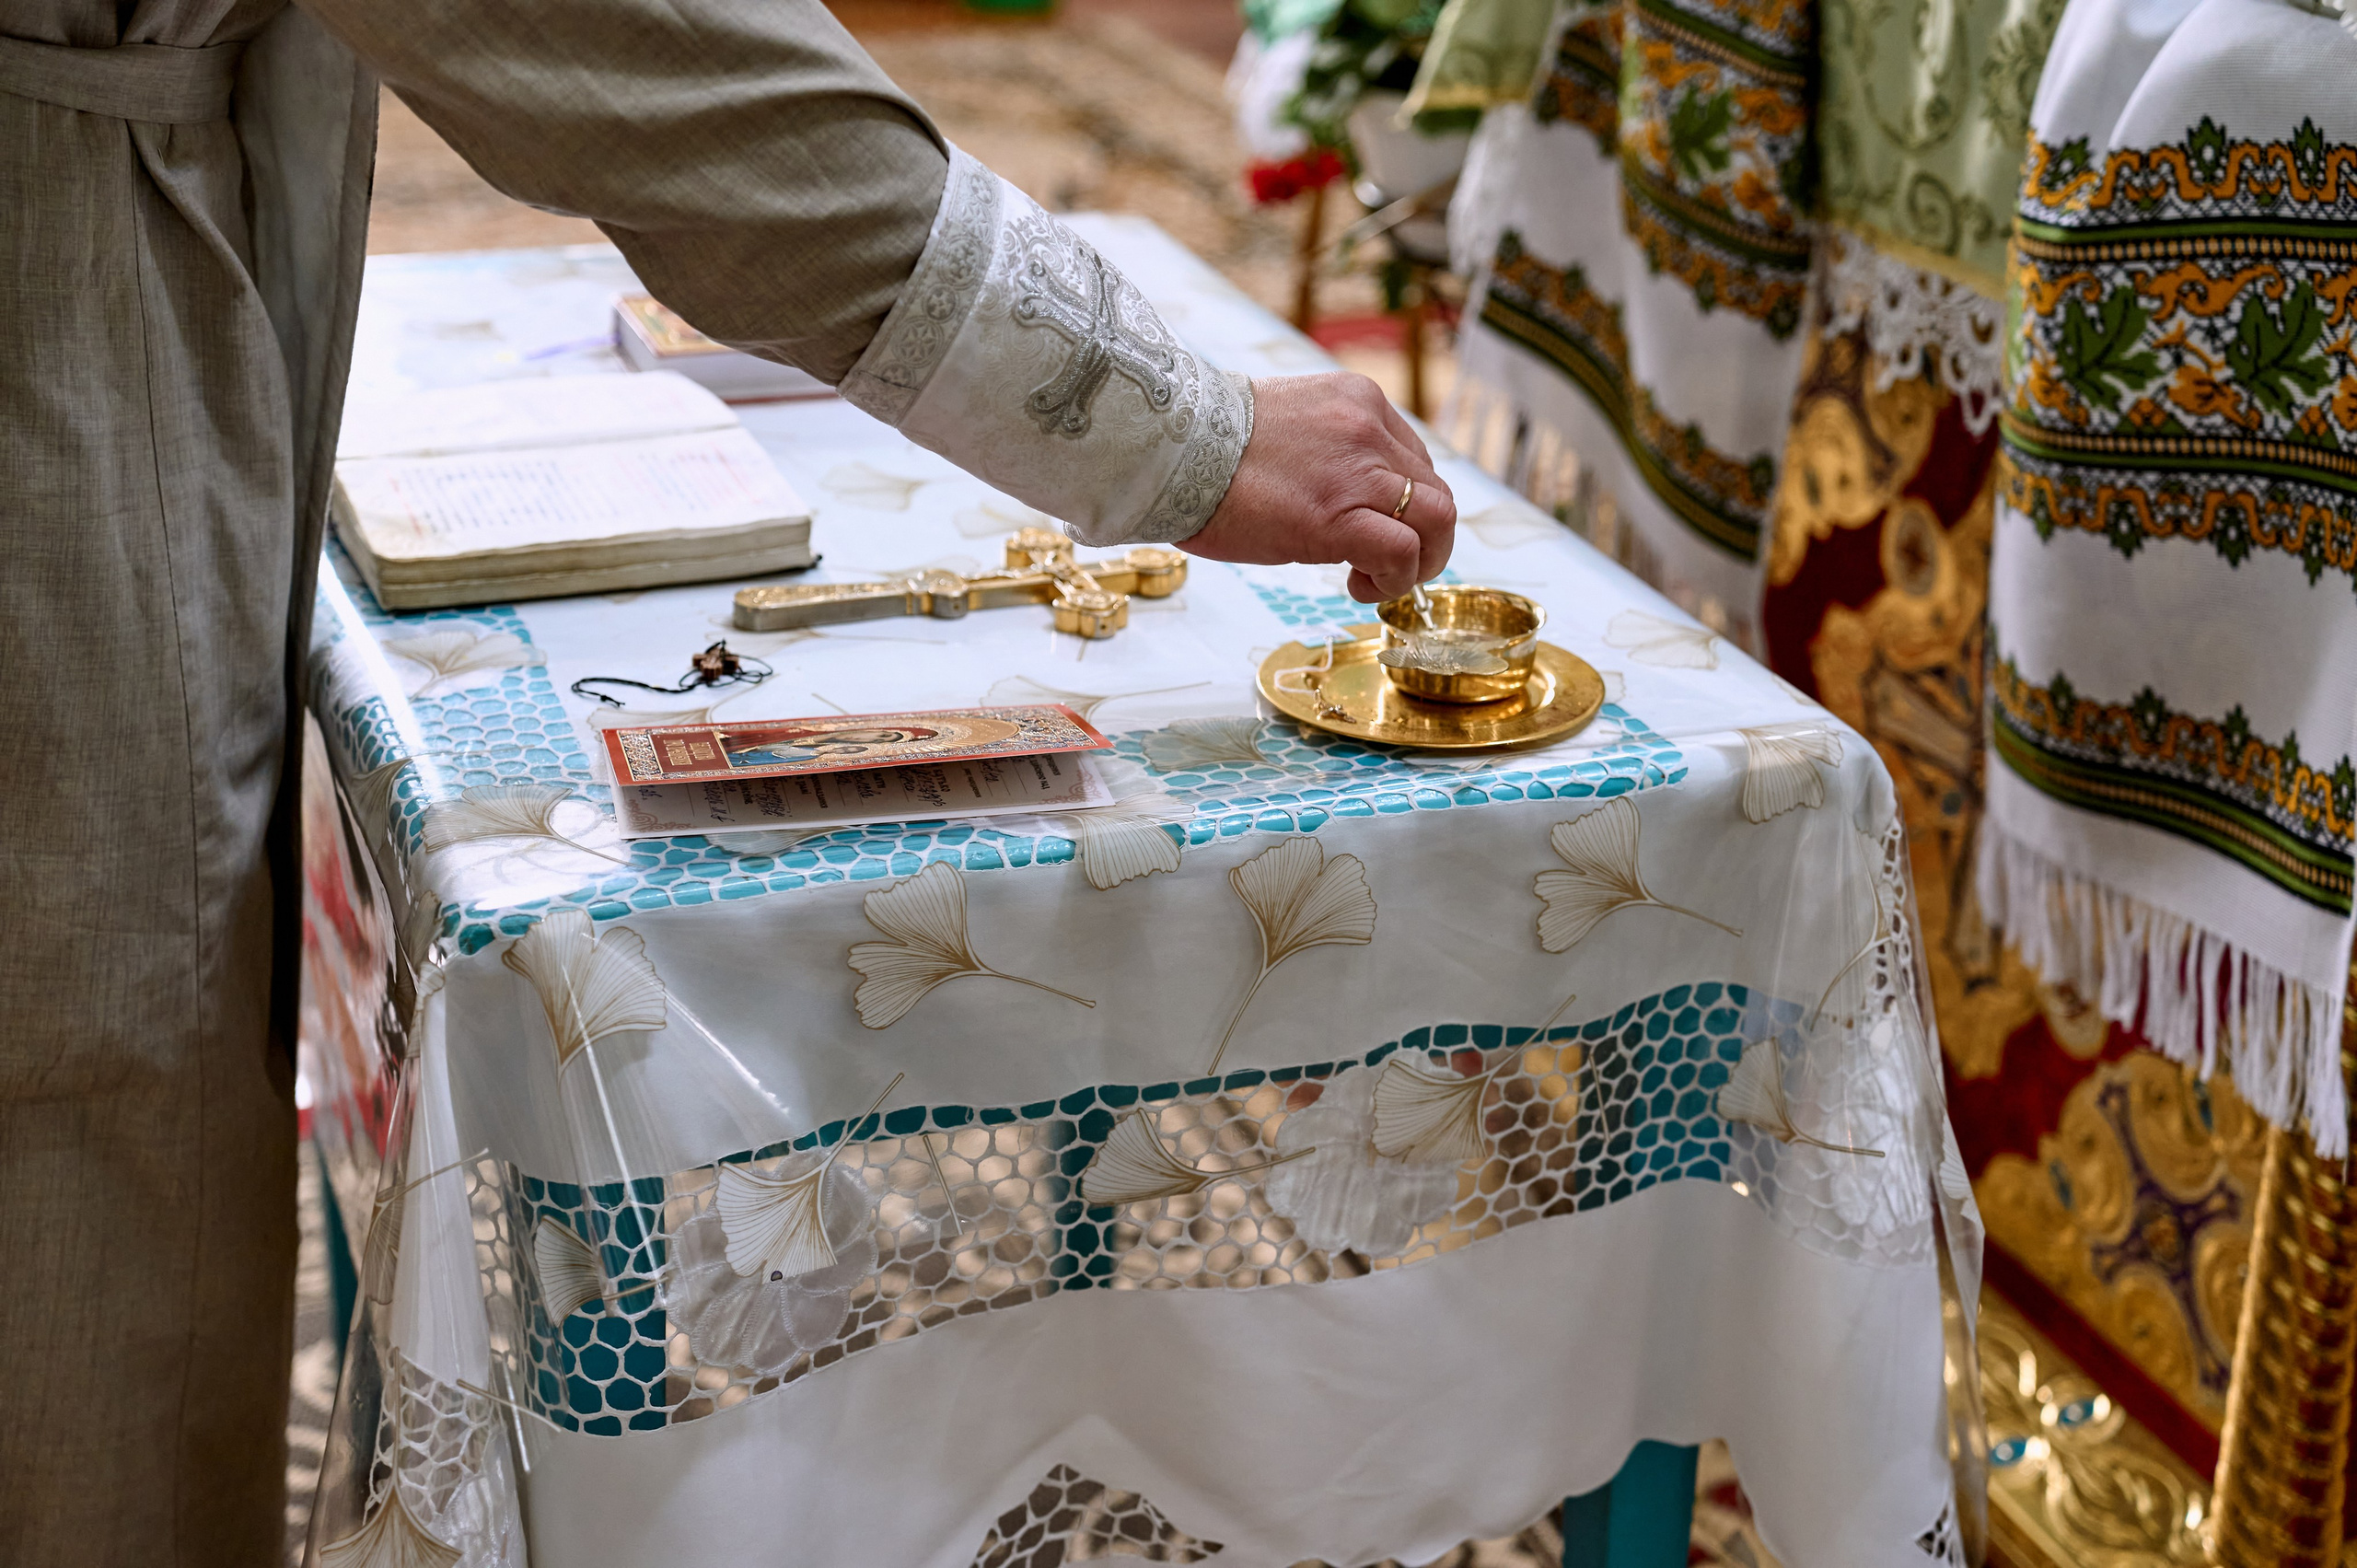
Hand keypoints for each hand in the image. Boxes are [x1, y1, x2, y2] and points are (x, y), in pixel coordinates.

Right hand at [1182, 372, 1454, 602]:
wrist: (1167, 449)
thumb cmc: (1206, 447)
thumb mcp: (1285, 428)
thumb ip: (1326, 452)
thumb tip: (1336, 499)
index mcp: (1357, 401)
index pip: (1415, 460)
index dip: (1404, 506)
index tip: (1373, 529)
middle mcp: (1369, 428)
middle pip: (1436, 491)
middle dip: (1423, 538)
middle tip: (1383, 565)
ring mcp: (1359, 469)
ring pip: (1438, 519)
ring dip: (1419, 561)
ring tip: (1376, 579)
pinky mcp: (1339, 516)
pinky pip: (1402, 551)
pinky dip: (1394, 578)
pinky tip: (1359, 585)